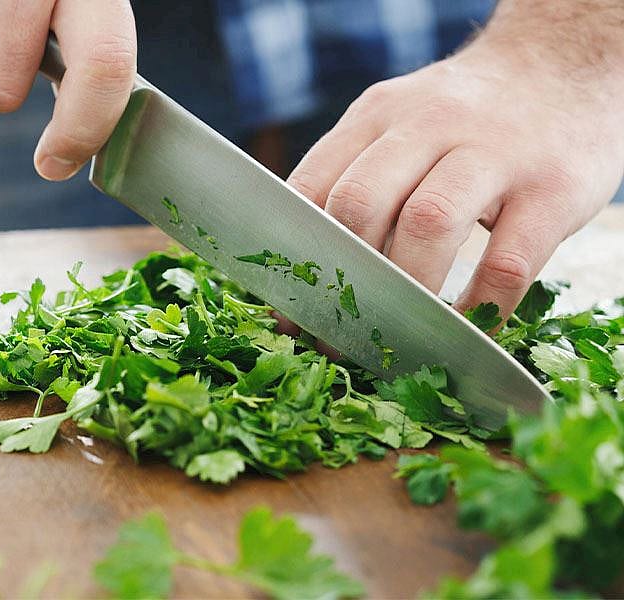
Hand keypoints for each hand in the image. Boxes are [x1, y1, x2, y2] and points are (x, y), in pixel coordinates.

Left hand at [287, 6, 623, 318]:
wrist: (563, 64)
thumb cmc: (465, 118)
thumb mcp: (399, 124)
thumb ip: (356, 176)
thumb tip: (309, 270)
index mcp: (377, 114)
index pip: (313, 187)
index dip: (294, 259)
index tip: (290, 312)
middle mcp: (428, 123)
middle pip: (360, 203)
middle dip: (342, 280)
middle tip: (341, 333)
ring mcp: (494, 151)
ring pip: (428, 225)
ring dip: (405, 293)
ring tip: (397, 335)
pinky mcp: (552, 189)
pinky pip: (506, 262)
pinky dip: (478, 308)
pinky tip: (463, 329)